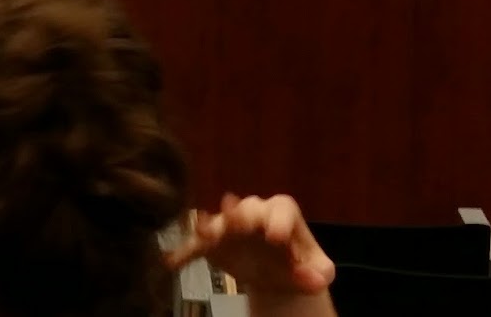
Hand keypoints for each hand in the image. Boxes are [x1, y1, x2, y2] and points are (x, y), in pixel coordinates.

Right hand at [167, 194, 334, 302]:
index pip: (282, 209)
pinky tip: (172, 262)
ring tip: (204, 236)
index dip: (278, 221)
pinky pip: (197, 245)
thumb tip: (316, 281)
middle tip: (235, 222)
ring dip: (211, 228)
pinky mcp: (213, 242)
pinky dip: (185, 252)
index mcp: (283, 212)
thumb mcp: (318, 271)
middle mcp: (254, 211)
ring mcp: (230, 225)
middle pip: (247, 209)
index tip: (275, 237)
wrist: (276, 274)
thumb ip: (319, 273)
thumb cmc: (300, 265)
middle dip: (241, 216)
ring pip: (219, 222)